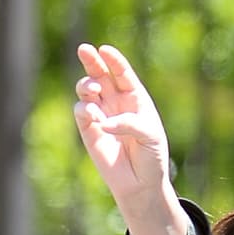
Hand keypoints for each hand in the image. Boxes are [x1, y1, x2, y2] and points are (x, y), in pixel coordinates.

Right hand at [74, 45, 188, 234]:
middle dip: (91, 60)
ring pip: (86, 89)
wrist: (142, 184)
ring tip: (94, 91)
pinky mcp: (89, 131)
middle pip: (99, 73)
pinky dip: (85, 110)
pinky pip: (81, 112)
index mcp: (134, 98)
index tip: (105, 50)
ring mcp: (101, 115)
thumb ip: (129, 123)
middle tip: (84, 50)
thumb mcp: (150, 135)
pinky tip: (96, 118)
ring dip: (86, 85)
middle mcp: (115, 103)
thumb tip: (103, 122)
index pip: (122, 73)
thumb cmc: (152, 157)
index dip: (114, 60)